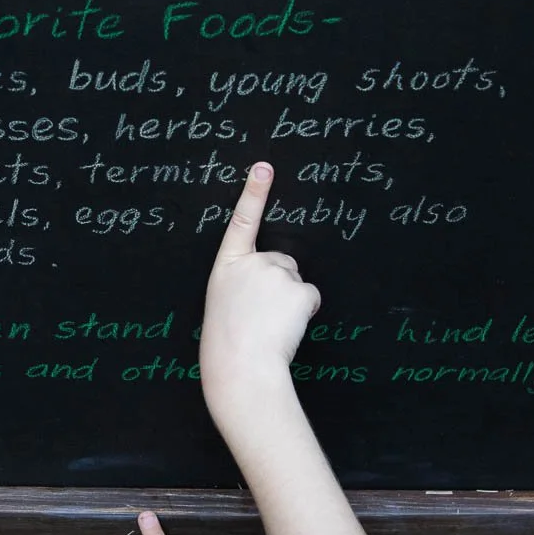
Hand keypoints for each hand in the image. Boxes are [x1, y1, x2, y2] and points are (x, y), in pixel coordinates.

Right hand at [200, 162, 320, 411]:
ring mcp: (276, 273)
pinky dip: (304, 311)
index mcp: (226, 266)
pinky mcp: (298, 289)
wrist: (239, 368)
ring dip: (291, 300)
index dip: (253, 192)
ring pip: (296, 281)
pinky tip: (287, 326)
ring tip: (270, 324)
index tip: (264, 166)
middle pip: (281, 261)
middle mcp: (251, 262)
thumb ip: (242, 282)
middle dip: (279, 283)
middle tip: (261, 314)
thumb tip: (272, 283)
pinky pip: (309, 296)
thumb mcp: (223, 302)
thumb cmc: (227, 342)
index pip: (240, 221)